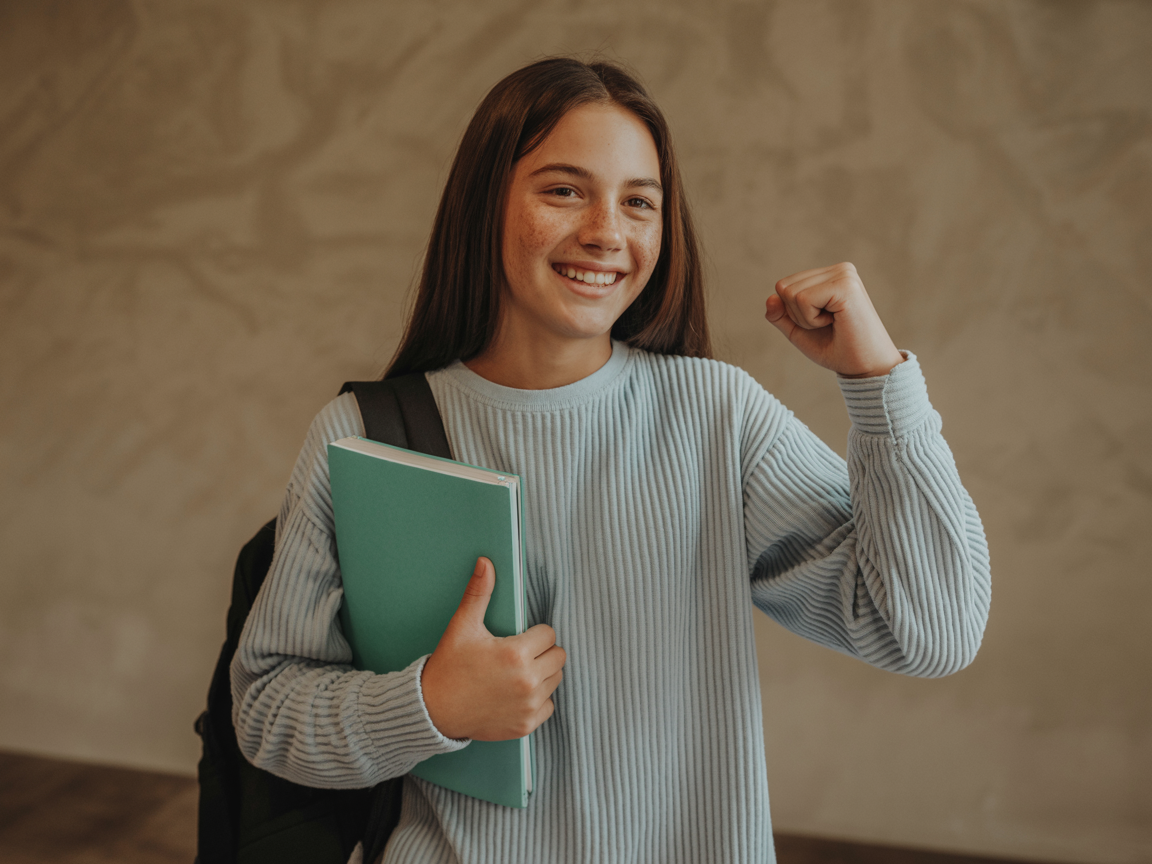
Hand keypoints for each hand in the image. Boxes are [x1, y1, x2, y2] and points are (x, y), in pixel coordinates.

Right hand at [421, 557, 565, 740]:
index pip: (549, 634)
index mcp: (516, 654)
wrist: (433, 710)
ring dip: (542, 674)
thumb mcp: (463, 626)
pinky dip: (538, 699)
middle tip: (519, 654)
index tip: (517, 638)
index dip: (534, 633)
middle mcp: (527, 682)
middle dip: (542, 652)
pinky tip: (516, 693)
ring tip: (517, 672)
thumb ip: (479, 593)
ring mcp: (528, 706)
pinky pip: (549, 705)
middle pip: (558, 656)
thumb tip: (486, 562)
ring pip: (555, 679)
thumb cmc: (449, 666)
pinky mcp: (526, 724)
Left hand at [764, 262, 903, 377]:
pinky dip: (812, 320)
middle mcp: (839, 269)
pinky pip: (802, 299)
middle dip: (797, 315)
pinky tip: (836, 322)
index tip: (822, 323)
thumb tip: (770, 298)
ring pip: (790, 293)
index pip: (784, 286)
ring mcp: (844, 274)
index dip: (793, 313)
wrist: (867, 368)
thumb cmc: (837, 350)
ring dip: (805, 319)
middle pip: (784, 287)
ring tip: (834, 324)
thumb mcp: (799, 331)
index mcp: (830, 275)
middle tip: (828, 325)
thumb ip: (781, 315)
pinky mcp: (845, 286)